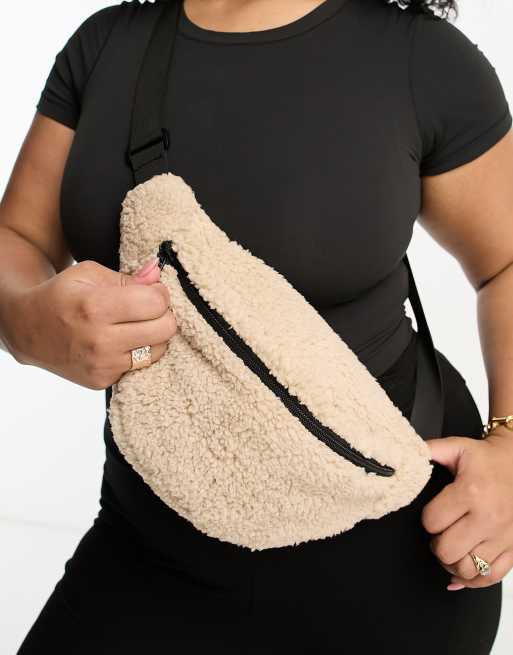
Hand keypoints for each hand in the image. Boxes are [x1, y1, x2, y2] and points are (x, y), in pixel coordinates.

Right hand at [8, 257, 176, 389]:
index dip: (160, 293)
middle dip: (163, 315)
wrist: (28, 330)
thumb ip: (128, 277)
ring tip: (136, 325)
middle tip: (149, 309)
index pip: (156, 303)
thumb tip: (157, 273)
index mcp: (95, 306)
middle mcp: (99, 340)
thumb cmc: (61, 296)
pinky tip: (123, 342)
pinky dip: (138, 353)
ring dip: (154, 336)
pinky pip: (141, 367)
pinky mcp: (102, 381)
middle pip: (164, 329)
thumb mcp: (88, 274)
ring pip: (158, 351)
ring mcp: (101, 365)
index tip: (152, 291)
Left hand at [423, 431, 512, 589]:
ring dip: (452, 563)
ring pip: (467, 569)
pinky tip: (463, 573)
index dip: (427, 519)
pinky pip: (492, 577)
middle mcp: (488, 517)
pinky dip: (474, 581)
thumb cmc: (488, 458)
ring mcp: (502, 536)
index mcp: (470, 492)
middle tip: (439, 533)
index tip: (433, 513)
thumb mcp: (458, 447)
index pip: (433, 521)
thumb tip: (406, 455)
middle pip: (447, 551)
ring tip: (450, 548)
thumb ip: (430, 450)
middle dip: (436, 544)